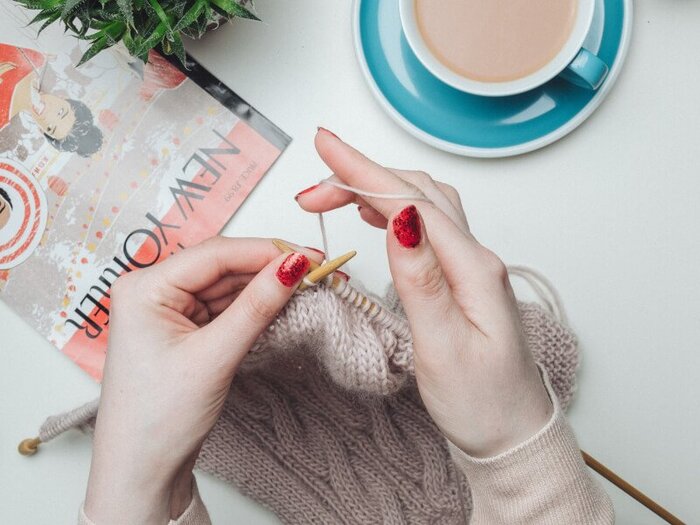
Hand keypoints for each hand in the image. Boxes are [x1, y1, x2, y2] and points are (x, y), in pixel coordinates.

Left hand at [84, 237, 315, 523]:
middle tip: (316, 269)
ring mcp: (170, 311)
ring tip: (307, 286)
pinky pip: (226, 307)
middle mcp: (154, 292)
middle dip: (270, 268)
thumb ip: (256, 307)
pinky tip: (281, 303)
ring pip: (228, 286)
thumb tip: (293, 267)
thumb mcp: (213, 357)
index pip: (215, 255)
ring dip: (266, 287)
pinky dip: (254, 306)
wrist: (142, 471)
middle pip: (223, 266)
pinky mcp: (186, 329)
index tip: (308, 256)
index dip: (266, 251)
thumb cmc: (156, 419)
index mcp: (144, 288)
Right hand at [295, 129, 552, 457]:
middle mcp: (476, 258)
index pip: (412, 201)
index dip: (364, 171)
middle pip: (417, 193)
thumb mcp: (444, 347)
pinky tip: (376, 215)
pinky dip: (395, 209)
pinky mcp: (461, 278)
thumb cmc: (482, 402)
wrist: (512, 433)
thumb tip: (400, 218)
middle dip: (362, 176)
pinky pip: (427, 226)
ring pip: (422, 204)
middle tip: (312, 185)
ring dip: (378, 188)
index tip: (325, 146)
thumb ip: (421, 279)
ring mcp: (470, 266)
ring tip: (334, 192)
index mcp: (473, 269)